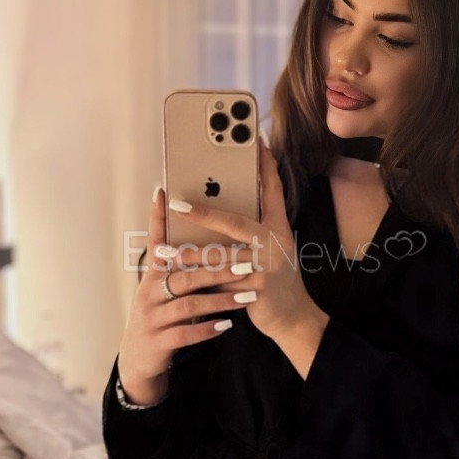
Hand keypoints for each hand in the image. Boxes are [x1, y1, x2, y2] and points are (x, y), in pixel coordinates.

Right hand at [116, 180, 248, 403]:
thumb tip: (210, 237)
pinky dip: (207, 329)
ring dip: (220, 300)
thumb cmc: (161, 314)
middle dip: (218, 268)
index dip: (157, 218)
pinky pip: (184, 333)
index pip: (156, 241)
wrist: (140, 358)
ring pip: (189, 304)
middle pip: (185, 274)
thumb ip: (183, 266)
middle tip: (248, 262)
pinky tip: (227, 325)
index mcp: (153, 275)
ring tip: (247, 296)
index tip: (164, 193)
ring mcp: (152, 318)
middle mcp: (148, 292)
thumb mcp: (166, 287)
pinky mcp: (158, 341)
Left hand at [166, 136, 317, 342]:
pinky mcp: (259, 286)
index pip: (273, 190)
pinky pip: (223, 280)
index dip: (265, 165)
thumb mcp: (268, 251)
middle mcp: (276, 241)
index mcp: (278, 228)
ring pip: (221, 255)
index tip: (257, 141)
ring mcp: (268, 264)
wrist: (293, 318)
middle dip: (203, 213)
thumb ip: (248, 234)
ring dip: (189, 253)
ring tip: (165, 250)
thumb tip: (212, 214)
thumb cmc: (273, 281)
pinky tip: (179, 277)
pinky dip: (200, 279)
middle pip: (235, 221)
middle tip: (176, 204)